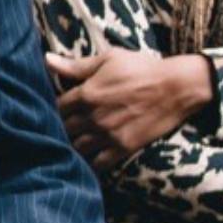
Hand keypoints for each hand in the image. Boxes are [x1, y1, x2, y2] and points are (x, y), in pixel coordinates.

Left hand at [46, 49, 212, 173]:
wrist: (176, 87)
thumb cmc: (141, 68)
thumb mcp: (108, 59)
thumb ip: (75, 65)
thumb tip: (46, 60)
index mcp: (86, 94)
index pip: (55, 107)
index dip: (54, 108)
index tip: (58, 108)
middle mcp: (93, 117)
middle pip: (63, 129)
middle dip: (60, 127)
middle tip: (62, 127)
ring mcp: (108, 134)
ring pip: (77, 147)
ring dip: (72, 145)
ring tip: (73, 143)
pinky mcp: (124, 147)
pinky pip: (99, 163)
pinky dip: (90, 163)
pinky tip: (88, 159)